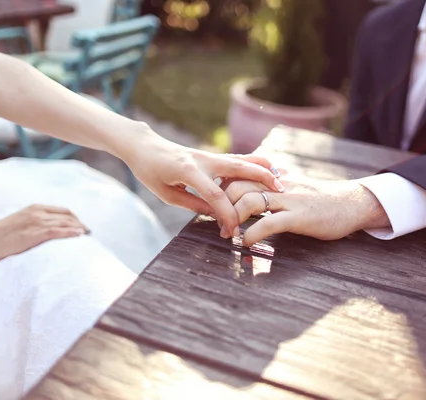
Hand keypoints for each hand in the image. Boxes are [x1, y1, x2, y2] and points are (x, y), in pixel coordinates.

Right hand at [0, 205, 89, 261]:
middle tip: (89, 233)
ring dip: (79, 228)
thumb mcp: (19, 223)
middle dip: (80, 223)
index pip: (63, 210)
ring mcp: (35, 222)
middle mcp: (37, 212)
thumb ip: (32, 224)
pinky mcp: (33, 233)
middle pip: (67, 215)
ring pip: (64, 222)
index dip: (75, 218)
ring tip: (88, 235)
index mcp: (34, 208)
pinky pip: (56, 231)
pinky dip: (70, 232)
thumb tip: (44, 233)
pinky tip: (79, 235)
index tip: (82, 227)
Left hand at [125, 131, 284, 238]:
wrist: (144, 146)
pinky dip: (253, 162)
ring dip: (262, 168)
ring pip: (241, 160)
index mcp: (189, 172)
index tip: (235, 230)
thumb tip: (215, 214)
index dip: (227, 214)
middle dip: (259, 180)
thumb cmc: (151, 172)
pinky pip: (236, 158)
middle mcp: (203, 160)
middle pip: (237, 169)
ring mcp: (208, 155)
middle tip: (280, 191)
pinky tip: (268, 167)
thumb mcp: (167, 194)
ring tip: (282, 177)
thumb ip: (193, 203)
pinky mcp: (210, 155)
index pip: (215, 195)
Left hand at [222, 176, 389, 245]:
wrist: (351, 203)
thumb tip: (248, 188)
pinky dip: (253, 233)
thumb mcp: (291, 185)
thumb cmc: (319, 198)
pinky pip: (270, 222)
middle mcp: (278, 183)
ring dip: (232, 220)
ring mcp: (289, 198)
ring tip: (228, 234)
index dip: (221, 190)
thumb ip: (270, 184)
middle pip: (237, 186)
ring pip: (249, 201)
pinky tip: (246, 242)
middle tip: (219, 225)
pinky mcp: (300, 216)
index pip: (237, 175)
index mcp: (273, 176)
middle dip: (221, 206)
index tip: (213, 206)